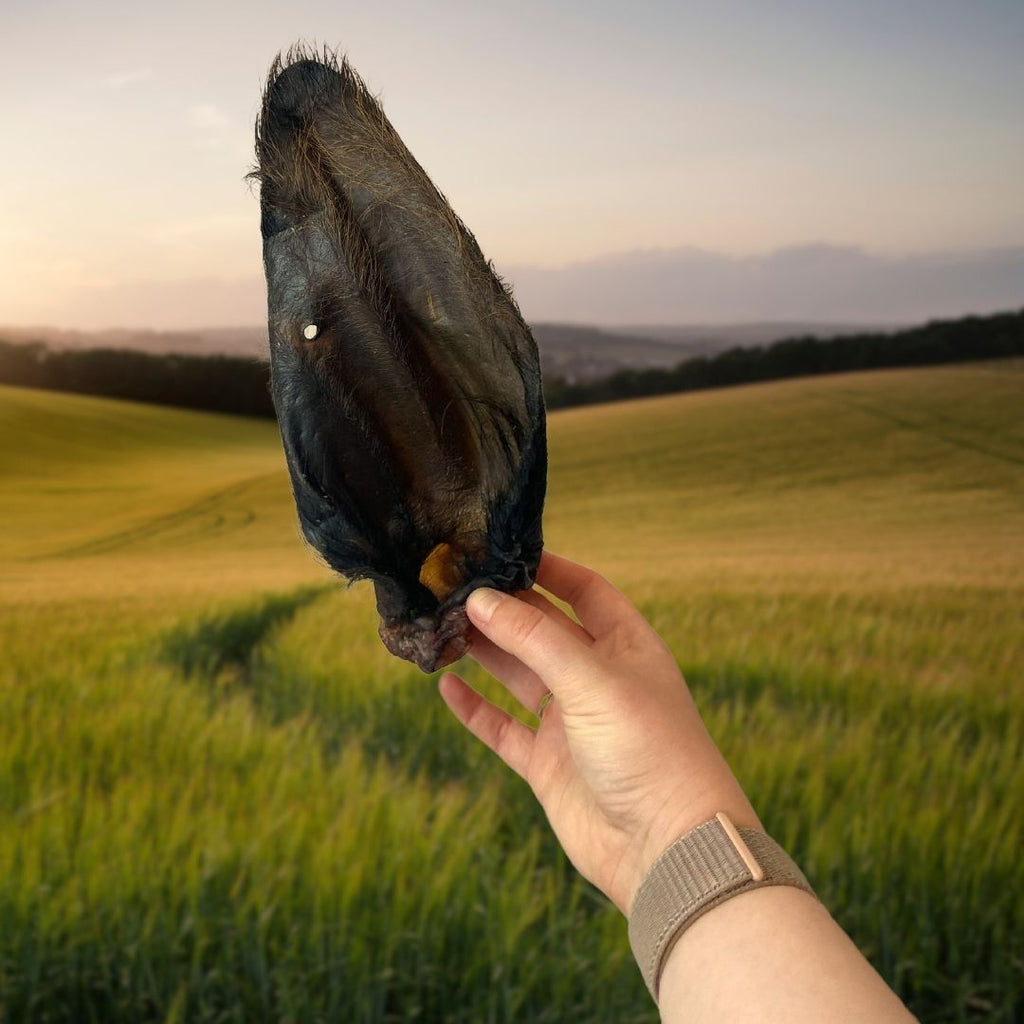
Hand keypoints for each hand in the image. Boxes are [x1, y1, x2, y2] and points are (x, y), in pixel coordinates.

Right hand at [439, 551, 758, 913]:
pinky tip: (446, 688)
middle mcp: (598, 679)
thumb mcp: (593, 681)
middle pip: (543, 631)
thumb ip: (535, 639)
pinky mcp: (550, 765)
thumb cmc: (650, 751)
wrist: (666, 849)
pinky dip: (476, 710)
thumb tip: (481, 598)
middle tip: (453, 587)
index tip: (503, 550)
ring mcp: (572, 723)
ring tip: (441, 626)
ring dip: (484, 653)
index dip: (549, 569)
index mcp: (626, 647)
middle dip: (504, 610)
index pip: (585, 591)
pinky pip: (504, 729)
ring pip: (519, 676)